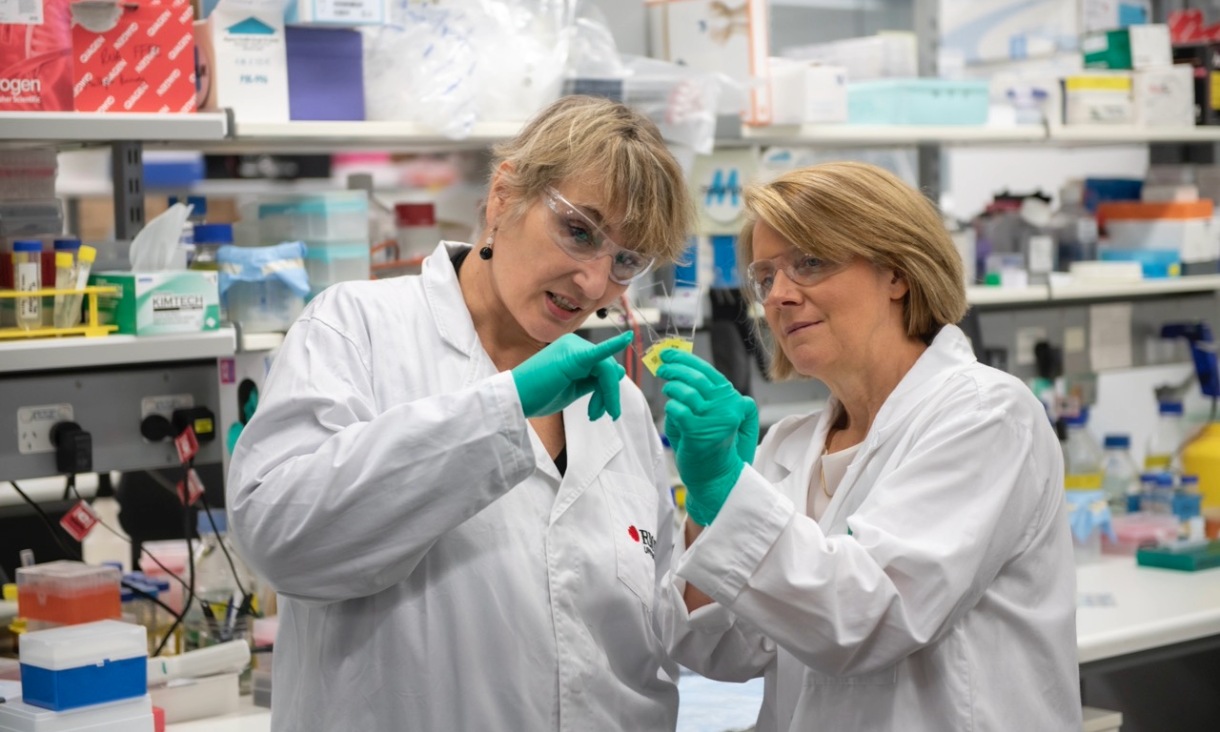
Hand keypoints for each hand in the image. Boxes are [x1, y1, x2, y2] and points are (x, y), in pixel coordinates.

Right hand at [512, 331, 632, 419]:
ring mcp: (573, 348)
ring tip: (595, 413)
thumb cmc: (538, 395)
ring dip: (607, 394)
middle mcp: (575, 345)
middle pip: (607, 369)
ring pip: (606, 369)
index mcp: (574, 351)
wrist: (515, 399)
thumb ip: (595, 381)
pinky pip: (597, 352)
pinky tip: (627, 338)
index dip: (606, 392)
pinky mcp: (572, 357)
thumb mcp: (573, 389)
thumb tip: (620, 371)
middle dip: (608, 395)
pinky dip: (614, 345)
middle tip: (601, 415)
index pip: (602, 368)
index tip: (599, 413)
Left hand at [658, 350, 758, 525]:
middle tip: (661, 367)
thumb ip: (703, 394)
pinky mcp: (700, 432)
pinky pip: (678, 410)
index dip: (686, 360)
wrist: (716, 478)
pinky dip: (671, 408)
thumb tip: (678, 369)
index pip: (708, 372)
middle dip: (675, 368)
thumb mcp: (712, 415)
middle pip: (697, 378)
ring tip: (667, 389)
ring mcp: (715, 420)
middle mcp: (728, 407)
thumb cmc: (710, 446)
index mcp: (733, 400)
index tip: (668, 354)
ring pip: (686, 392)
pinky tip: (672, 412)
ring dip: (672, 388)